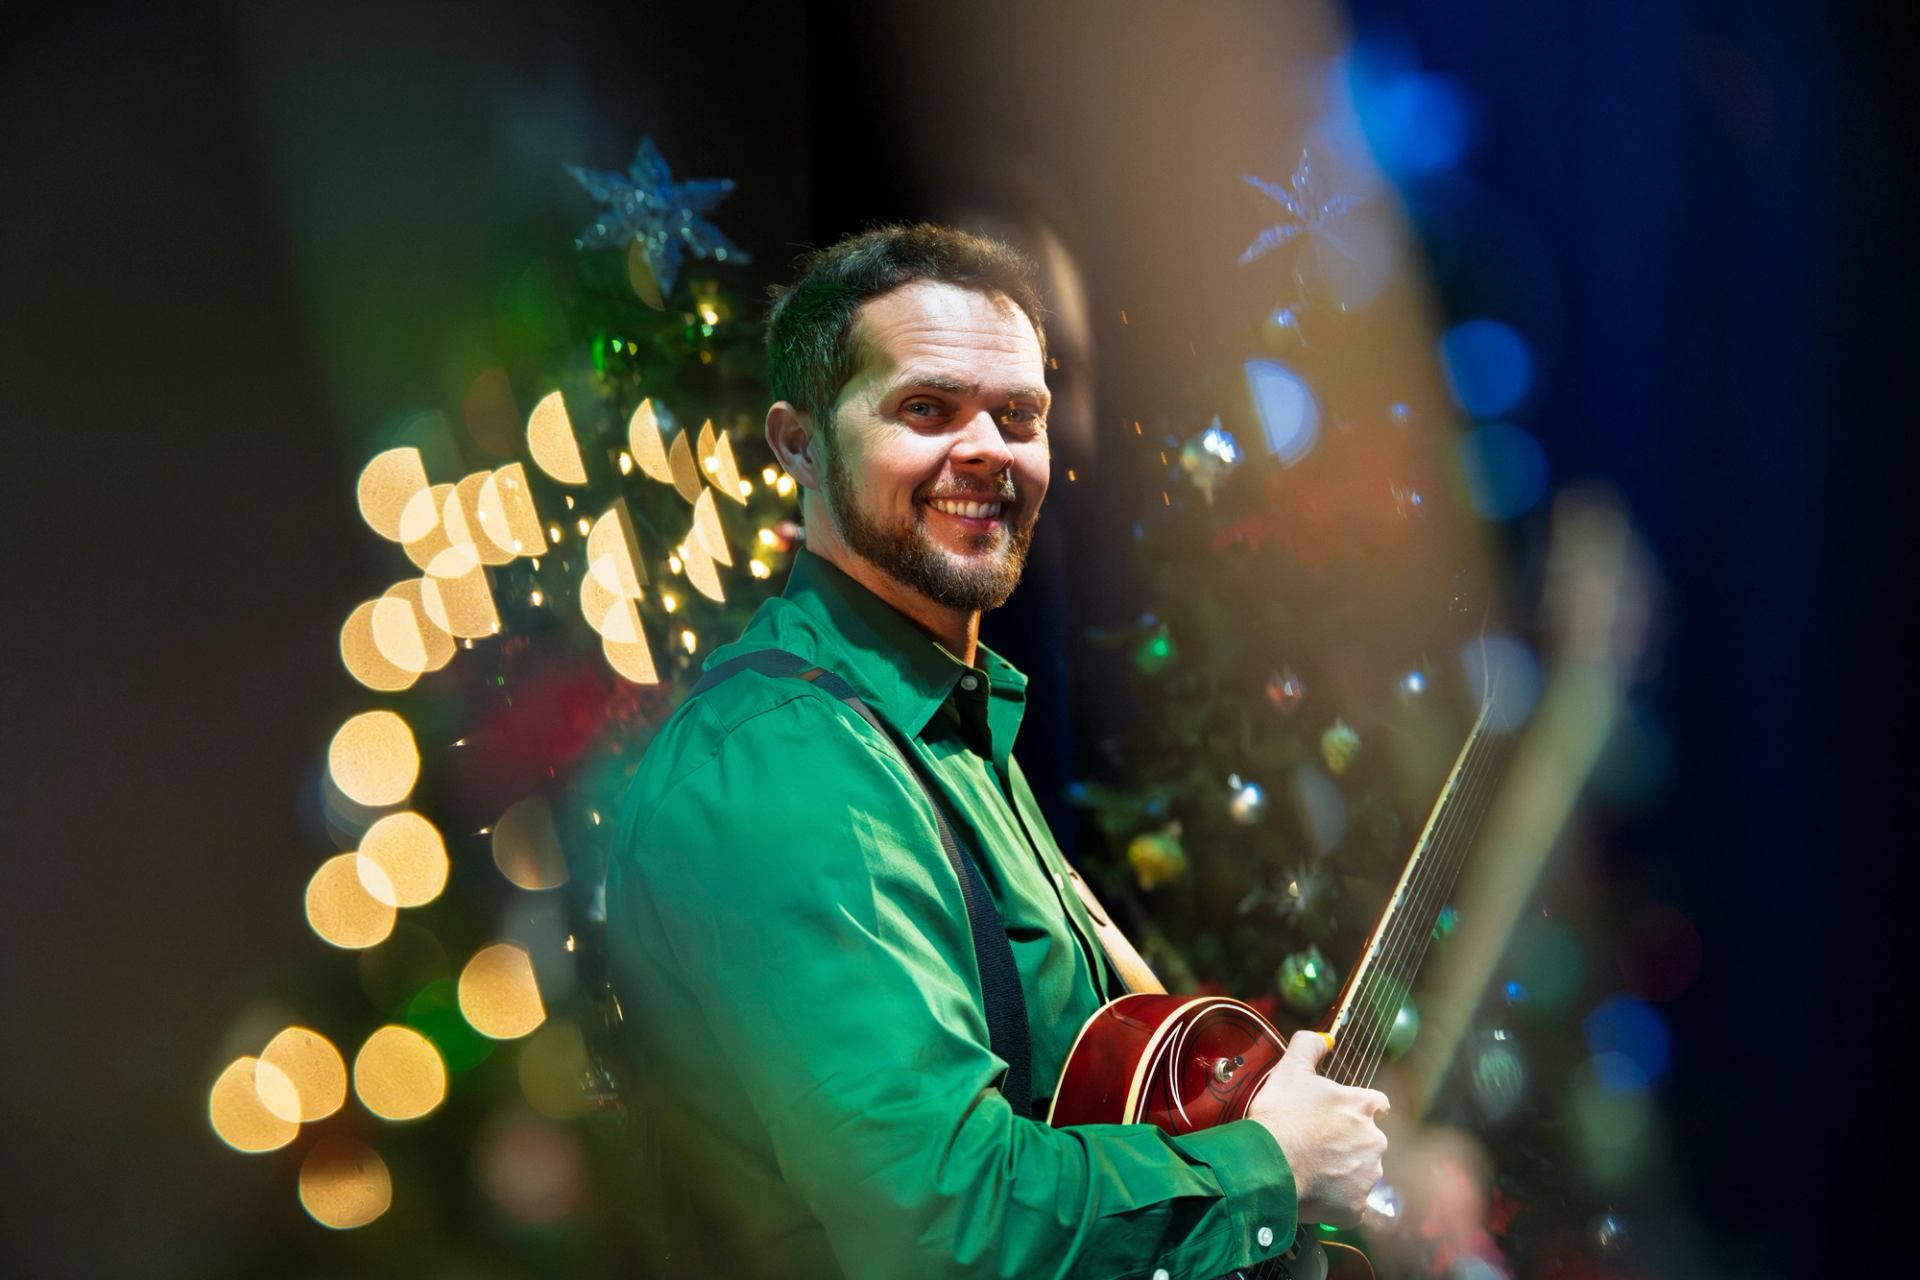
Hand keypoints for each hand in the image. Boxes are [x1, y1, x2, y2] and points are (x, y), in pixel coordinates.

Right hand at [1245, 1030, 1388, 1227]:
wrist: (1269, 1162)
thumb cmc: (1281, 1115)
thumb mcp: (1290, 1070)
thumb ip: (1309, 1046)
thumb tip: (1324, 1037)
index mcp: (1361, 1106)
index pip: (1378, 1104)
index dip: (1361, 1109)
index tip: (1344, 1116)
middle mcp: (1374, 1140)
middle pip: (1368, 1142)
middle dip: (1348, 1145)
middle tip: (1317, 1147)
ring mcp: (1367, 1176)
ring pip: (1361, 1174)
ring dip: (1343, 1174)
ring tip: (1312, 1171)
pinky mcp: (1356, 1206)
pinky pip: (1351, 1206)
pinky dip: (1337, 1202)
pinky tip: (1315, 1194)